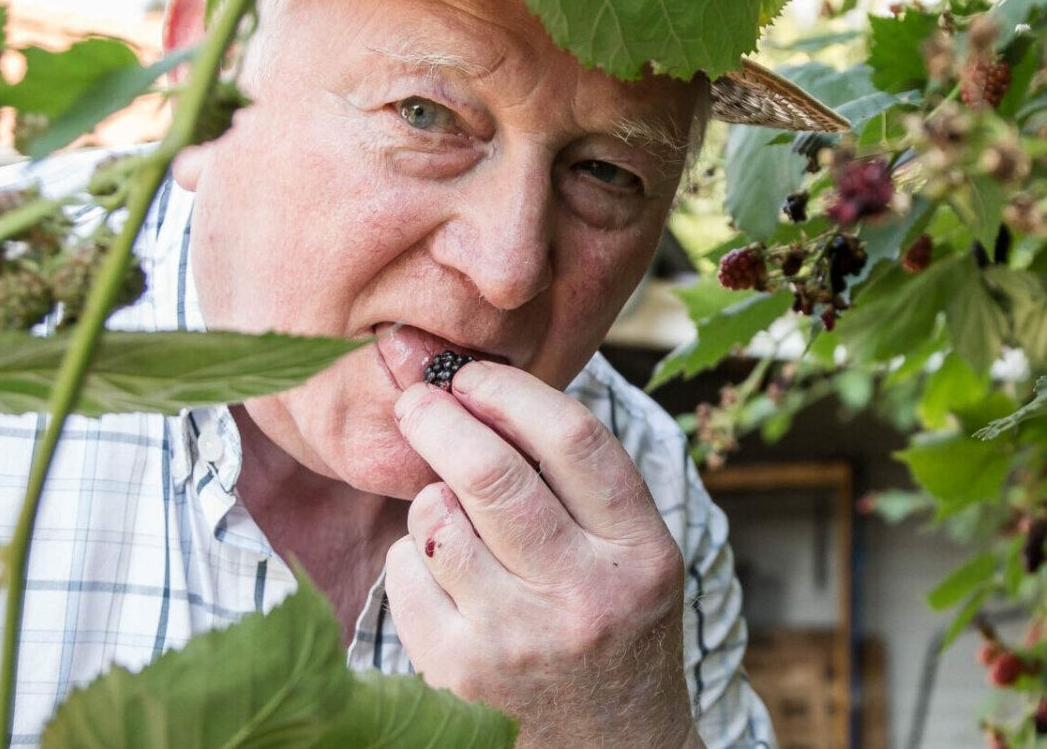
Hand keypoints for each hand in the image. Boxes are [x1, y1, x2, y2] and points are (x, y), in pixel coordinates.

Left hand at [380, 362, 698, 747]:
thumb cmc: (616, 634)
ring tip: (452, 516)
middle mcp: (584, 595)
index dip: (511, 393)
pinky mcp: (459, 672)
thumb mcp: (636, 561)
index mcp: (640, 553)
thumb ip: (585, 488)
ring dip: (432, 500)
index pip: (575, 442)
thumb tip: (488, 393)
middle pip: (492, 473)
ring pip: (438, 519)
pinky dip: (413, 559)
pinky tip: (444, 578)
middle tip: (416, 402)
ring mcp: (518, 637)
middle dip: (439, 419)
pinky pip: (406, 573)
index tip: (471, 375)